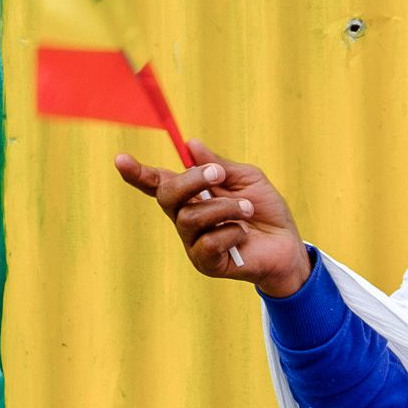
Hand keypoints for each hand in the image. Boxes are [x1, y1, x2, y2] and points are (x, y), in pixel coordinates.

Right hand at [115, 142, 312, 297]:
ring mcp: (193, 242)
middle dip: (191, 180)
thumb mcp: (247, 179)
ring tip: (248, 208)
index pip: (157, 183)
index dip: (137, 173)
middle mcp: (185, 218)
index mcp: (191, 195)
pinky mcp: (206, 263)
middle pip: (167, 195)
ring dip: (224, 207)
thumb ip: (219, 165)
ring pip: (190, 217)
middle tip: (218, 175)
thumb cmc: (265, 211)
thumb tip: (191, 144)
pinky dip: (231, 232)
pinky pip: (207, 243)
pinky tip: (244, 235)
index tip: (120, 159)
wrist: (287, 246)